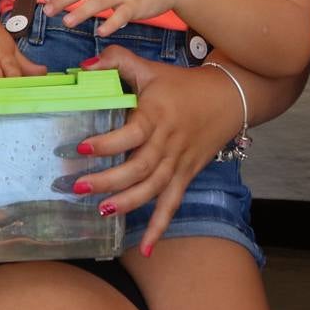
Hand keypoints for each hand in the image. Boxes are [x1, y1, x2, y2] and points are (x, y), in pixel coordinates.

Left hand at [68, 45, 241, 254]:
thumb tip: (85, 66)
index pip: (133, 133)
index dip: (109, 142)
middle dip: (109, 180)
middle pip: (139, 167)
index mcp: (157, 115)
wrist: (229, 97)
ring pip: (154, 188)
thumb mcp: (150, 67)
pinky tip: (145, 249)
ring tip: (102, 210)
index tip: (82, 146)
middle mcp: (168, 142)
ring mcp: (179, 162)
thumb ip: (117, 61)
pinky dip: (160, 226)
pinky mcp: (186, 174)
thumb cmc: (182, 84)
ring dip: (128, 203)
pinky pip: (172, 203)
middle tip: (80, 186)